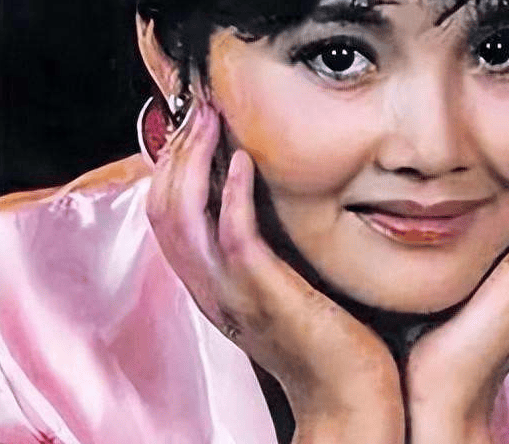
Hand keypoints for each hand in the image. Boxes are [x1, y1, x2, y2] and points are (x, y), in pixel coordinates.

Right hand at [146, 99, 403, 443]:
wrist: (347, 397)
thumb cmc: (323, 339)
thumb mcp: (280, 288)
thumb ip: (263, 249)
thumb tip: (266, 200)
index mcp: (210, 285)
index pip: (165, 216)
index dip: (172, 166)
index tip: (197, 125)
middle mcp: (209, 288)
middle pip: (161, 208)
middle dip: (177, 151)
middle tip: (201, 109)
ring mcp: (231, 293)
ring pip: (182, 217)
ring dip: (194, 160)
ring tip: (212, 120)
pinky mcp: (264, 294)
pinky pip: (232, 236)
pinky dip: (231, 192)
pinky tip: (242, 160)